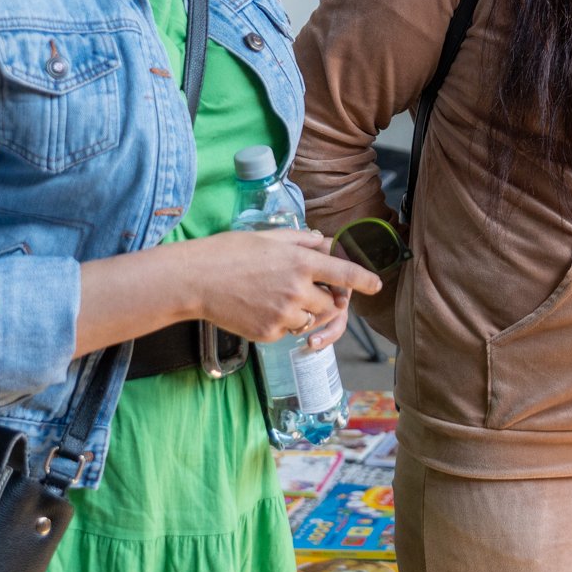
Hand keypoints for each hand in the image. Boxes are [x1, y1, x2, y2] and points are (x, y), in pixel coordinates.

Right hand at [176, 228, 382, 348]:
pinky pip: (288, 331)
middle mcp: (297, 289)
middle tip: (309, 290)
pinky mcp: (268, 333)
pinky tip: (260, 307)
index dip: (365, 280)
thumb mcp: (269, 238)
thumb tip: (324, 243)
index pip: (345, 274)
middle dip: (328, 299)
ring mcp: (283, 314)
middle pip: (332, 304)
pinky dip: (283, 323)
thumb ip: (302, 242)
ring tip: (278, 297)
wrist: (194, 280)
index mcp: (300, 262)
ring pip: (311, 320)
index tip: (376, 285)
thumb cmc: (228, 252)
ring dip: (305, 311)